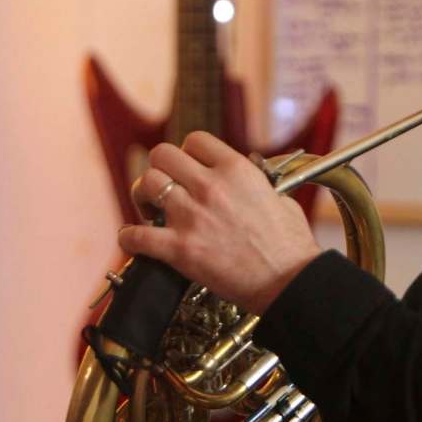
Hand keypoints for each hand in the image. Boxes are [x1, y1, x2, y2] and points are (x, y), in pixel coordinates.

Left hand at [117, 131, 321, 313]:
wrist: (289, 280)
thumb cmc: (290, 245)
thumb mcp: (279, 198)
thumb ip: (255, 185)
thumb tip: (245, 187)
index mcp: (237, 170)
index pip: (195, 140)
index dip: (188, 153)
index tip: (189, 169)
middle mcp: (211, 186)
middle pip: (162, 155)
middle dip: (160, 169)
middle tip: (165, 188)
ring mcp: (192, 216)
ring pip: (146, 184)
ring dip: (143, 197)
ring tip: (152, 212)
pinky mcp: (180, 249)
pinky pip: (136, 236)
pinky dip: (130, 238)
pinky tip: (137, 241)